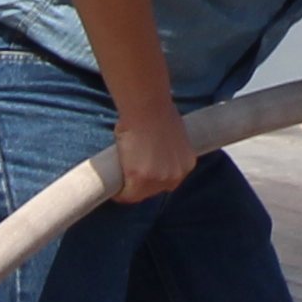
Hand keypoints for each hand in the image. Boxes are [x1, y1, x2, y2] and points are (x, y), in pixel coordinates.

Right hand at [110, 89, 196, 203]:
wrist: (147, 106)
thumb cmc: (157, 111)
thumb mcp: (173, 134)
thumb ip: (168, 149)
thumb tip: (157, 152)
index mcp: (187, 164)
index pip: (170, 181)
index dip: (154, 179)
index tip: (143, 176)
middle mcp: (176, 175)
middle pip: (156, 190)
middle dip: (143, 185)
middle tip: (129, 176)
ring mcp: (159, 179)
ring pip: (140, 194)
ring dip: (130, 188)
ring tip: (120, 181)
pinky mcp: (140, 179)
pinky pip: (127, 195)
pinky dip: (119, 194)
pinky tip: (114, 190)